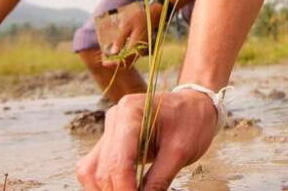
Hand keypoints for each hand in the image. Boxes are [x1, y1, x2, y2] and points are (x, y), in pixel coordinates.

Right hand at [76, 89, 218, 190]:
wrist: (195, 105)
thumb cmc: (192, 121)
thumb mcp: (181, 152)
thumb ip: (158, 181)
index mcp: (131, 112)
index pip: (118, 160)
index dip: (124, 188)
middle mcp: (115, 119)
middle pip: (102, 168)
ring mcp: (111, 130)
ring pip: (91, 169)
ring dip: (104, 190)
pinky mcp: (111, 141)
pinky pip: (96, 167)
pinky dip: (105, 184)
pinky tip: (121, 190)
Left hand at [101, 1, 159, 65]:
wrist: (152, 16)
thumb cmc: (138, 19)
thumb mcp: (126, 26)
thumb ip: (120, 40)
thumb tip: (112, 52)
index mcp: (135, 46)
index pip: (123, 60)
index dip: (112, 63)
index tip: (103, 62)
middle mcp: (139, 51)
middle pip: (125, 63)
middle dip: (113, 62)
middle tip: (103, 58)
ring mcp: (141, 51)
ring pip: (128, 61)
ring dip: (117, 60)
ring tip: (107, 56)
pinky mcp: (141, 49)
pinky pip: (131, 57)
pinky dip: (122, 57)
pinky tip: (115, 52)